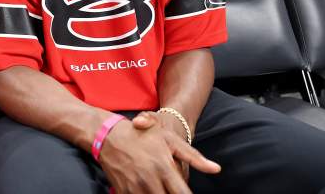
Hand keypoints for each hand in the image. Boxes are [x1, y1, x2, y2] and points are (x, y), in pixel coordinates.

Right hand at [99, 118, 219, 192]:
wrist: (108, 135)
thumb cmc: (142, 136)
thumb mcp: (169, 140)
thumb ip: (194, 157)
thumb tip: (216, 169)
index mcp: (164, 168)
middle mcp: (150, 181)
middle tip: (174, 191)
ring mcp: (135, 188)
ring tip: (162, 190)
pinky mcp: (123, 192)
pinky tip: (150, 191)